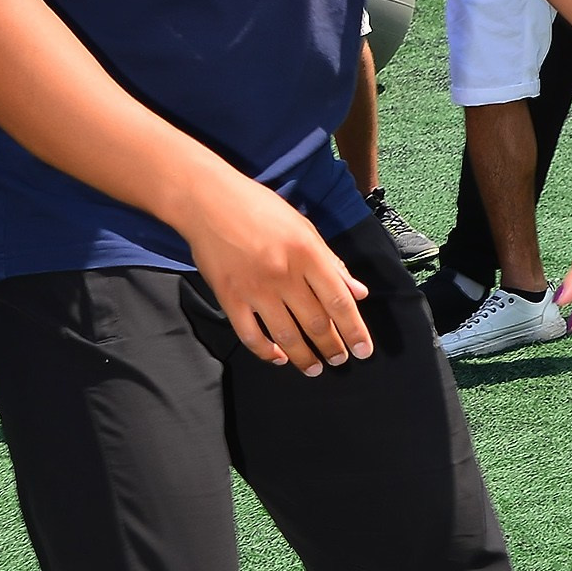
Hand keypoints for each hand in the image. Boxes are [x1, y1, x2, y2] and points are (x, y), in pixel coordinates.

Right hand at [186, 171, 373, 374]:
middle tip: (340, 361)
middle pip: (316, 323)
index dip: (355, 330)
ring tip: (314, 369)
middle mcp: (284, 275)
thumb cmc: (259, 208)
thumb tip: (358, 292)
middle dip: (332, 348)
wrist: (208, 201)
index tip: (364, 351)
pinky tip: (277, 358)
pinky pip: (250, 335)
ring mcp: (255, 289)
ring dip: (303, 357)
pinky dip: (266, 352)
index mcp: (307, 254)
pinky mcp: (229, 298)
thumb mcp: (304, 228)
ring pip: (286, 336)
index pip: (339, 301)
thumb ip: (332, 262)